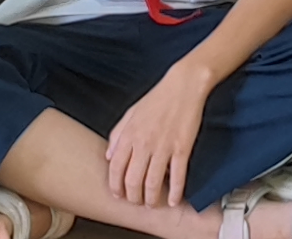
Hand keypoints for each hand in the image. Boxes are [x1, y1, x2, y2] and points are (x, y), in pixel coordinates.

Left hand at [102, 67, 210, 206]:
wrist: (183, 86)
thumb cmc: (157, 98)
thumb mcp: (130, 113)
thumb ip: (117, 135)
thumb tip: (108, 156)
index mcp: (128, 135)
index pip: (116, 168)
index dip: (115, 186)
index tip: (119, 195)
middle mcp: (143, 144)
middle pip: (133, 180)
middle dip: (133, 197)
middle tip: (137, 202)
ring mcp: (163, 147)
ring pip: (153, 183)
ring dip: (152, 199)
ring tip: (153, 204)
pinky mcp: (182, 148)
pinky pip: (177, 176)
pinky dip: (175, 192)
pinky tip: (174, 201)